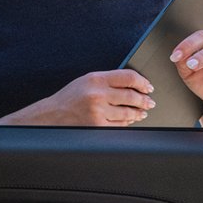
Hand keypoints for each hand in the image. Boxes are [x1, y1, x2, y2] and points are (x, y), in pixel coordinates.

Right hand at [0, 69, 155, 126]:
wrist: (52, 115)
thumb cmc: (69, 97)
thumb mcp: (86, 80)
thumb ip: (107, 80)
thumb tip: (132, 85)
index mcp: (96, 78)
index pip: (128, 77)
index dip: (142, 82)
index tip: (148, 87)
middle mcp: (98, 94)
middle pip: (131, 96)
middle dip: (144, 100)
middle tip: (150, 102)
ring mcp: (98, 111)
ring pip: (128, 112)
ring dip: (138, 112)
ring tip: (143, 111)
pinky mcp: (97, 126)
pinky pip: (120, 125)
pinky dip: (127, 123)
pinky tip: (131, 120)